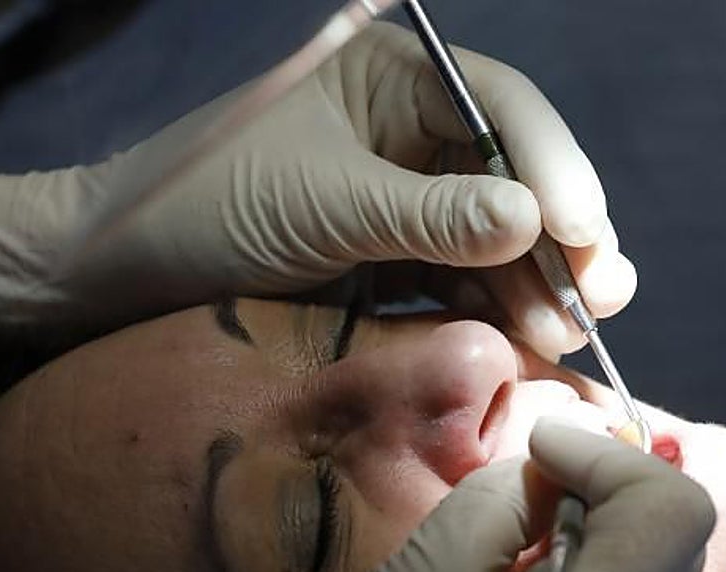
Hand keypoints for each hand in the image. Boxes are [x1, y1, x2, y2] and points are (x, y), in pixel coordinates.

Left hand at [0, 22, 633, 354]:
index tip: (578, 228)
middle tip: (602, 292)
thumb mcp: (325, 206)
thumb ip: (431, 216)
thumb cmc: (205, 207)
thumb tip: (537, 221)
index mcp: (396, 81)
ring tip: (572, 331)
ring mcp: (413, 199)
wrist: (123, 275)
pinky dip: (505, 308)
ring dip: (544, 282)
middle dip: (565, 234)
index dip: (554, 166)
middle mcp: (416, 132)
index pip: (501, 110)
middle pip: (521, 174)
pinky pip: (472, 278)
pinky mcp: (402, 259)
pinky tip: (536, 336)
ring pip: (506, 235)